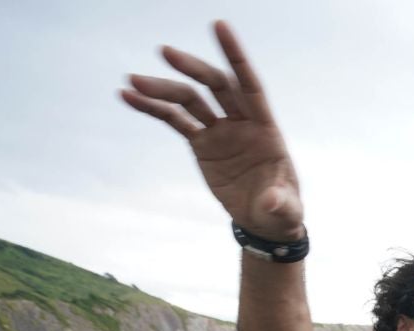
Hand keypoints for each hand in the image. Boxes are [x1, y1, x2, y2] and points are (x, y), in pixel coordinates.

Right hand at [120, 21, 303, 239]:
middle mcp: (242, 122)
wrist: (265, 220)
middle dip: (192, 68)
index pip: (250, 85)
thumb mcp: (286, 210)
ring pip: (189, 100)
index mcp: (266, 129)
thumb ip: (281, 203)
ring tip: (132, 82)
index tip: (219, 26)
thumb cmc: (282, 211)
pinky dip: (151, 108)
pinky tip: (127, 97)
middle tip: (166, 53)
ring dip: (162, 89)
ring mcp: (219, 131)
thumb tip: (272, 201)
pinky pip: (173, 120)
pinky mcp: (201, 144)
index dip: (236, 56)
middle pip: (215, 86)